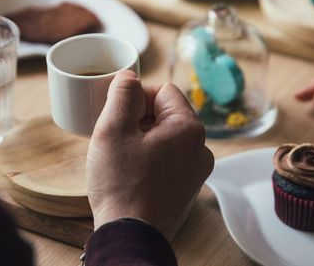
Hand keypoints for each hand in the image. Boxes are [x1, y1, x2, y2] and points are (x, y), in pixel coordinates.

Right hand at [87, 70, 214, 238]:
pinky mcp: (186, 189)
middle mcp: (201, 148)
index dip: (136, 97)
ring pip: (165, 138)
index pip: (163, 90)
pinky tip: (129, 174)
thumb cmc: (121, 184)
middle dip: (138, 119)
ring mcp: (196, 171)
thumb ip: (122, 94)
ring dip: (142, 140)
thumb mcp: (113, 129)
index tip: (117, 115)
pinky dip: (148, 160)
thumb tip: (129, 76)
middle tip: (115, 138)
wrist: (129, 236)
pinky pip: (168, 160)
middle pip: (165, 114)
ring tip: (120, 158)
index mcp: (189, 128)